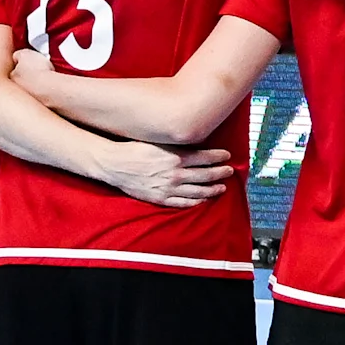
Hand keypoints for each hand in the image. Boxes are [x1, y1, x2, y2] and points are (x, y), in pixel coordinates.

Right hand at [95, 141, 234, 206]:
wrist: (114, 164)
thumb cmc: (135, 149)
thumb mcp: (159, 142)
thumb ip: (177, 145)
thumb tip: (195, 143)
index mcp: (176, 157)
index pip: (205, 157)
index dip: (219, 157)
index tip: (227, 156)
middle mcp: (175, 173)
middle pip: (206, 175)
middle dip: (220, 173)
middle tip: (229, 171)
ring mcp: (169, 188)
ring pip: (198, 191)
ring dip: (213, 189)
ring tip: (222, 187)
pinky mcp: (161, 198)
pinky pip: (183, 203)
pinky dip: (196, 201)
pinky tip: (203, 200)